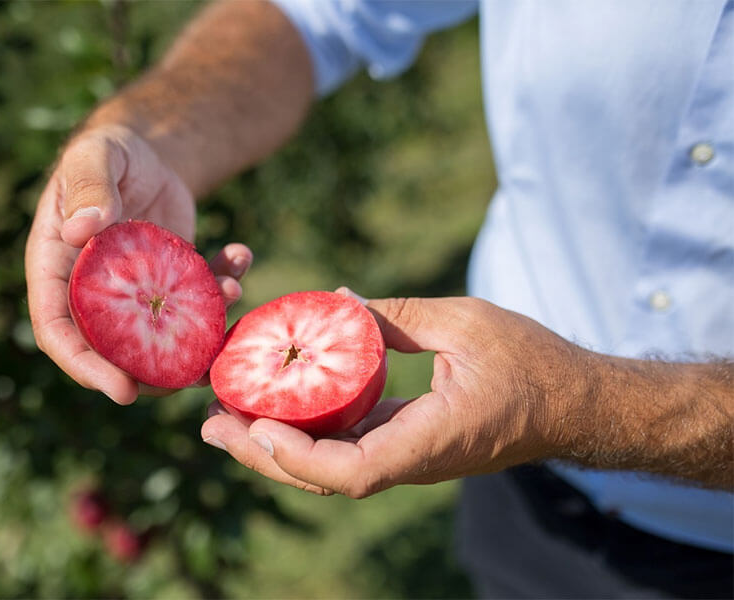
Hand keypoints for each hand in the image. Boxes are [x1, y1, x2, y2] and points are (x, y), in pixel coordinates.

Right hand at [25, 124, 251, 403]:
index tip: (122, 391)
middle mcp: (92, 292)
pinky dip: (224, 286)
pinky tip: (240, 256)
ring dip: (202, 328)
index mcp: (57, 269)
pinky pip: (198, 301)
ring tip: (232, 292)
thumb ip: (89, 188)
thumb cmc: (109, 151)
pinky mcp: (172, 283)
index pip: (57, 331)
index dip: (85, 366)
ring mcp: (136, 293)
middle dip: (154, 369)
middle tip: (193, 374)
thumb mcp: (95, 157)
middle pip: (114, 350)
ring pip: (164, 333)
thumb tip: (81, 230)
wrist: (147, 150)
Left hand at [201, 290, 587, 496]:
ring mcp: (408, 456)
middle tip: (210, 422)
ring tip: (224, 415)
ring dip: (275, 446)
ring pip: (330, 467)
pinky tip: (276, 403)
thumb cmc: (532, 363)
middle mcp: (414, 459)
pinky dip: (305, 430)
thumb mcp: (466, 322)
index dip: (300, 457)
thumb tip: (335, 301)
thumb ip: (397, 315)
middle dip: (263, 455)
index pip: (355, 472)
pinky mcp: (407, 443)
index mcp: (433, 439)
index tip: (258, 427)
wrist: (573, 404)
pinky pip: (347, 446)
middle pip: (325, 478)